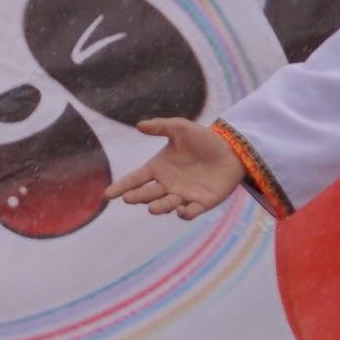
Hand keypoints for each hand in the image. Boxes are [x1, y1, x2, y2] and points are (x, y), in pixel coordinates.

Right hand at [112, 120, 249, 219]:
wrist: (231, 150)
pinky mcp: (201, 203)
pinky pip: (190, 212)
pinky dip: (184, 213)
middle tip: (128, 198)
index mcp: (158, 168)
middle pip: (147, 194)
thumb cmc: (203, 139)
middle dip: (137, 197)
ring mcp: (183, 195)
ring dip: (159, 208)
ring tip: (152, 208)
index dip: (122, 186)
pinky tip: (181, 210)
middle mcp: (167, 184)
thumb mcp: (180, 128)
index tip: (108, 194)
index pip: (135, 179)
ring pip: (166, 205)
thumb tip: (139, 125)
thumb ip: (161, 126)